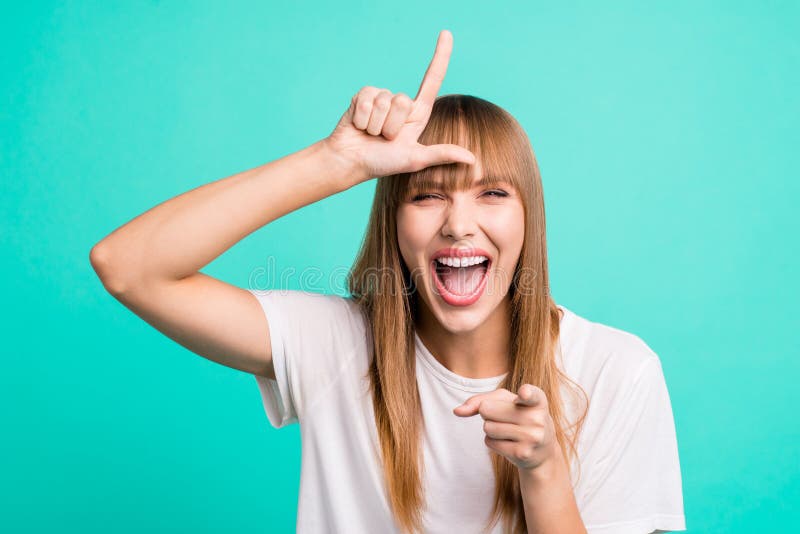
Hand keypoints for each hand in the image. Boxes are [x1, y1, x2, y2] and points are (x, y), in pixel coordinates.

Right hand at [324, 29, 475, 184]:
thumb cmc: (382, 162)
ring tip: (371, 134)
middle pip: (402, 101)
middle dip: (391, 126)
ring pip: (383, 102)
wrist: (351, 162)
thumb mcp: (415, 159)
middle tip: (384, 139)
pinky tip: (359, 126)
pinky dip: (362, 119)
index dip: (441, 56)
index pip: (432, 79)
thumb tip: (471, 158)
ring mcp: (381, 97)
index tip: (446, 33)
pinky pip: (366, 101)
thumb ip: (441, 154)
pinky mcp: (363, 96)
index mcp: (417, 113)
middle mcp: (400, 102)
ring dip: (376, 125)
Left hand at [453, 384, 557, 472]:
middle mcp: (538, 418)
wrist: (541, 451)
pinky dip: (493, 441)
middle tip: (507, 417)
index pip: (531, 394)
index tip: (523, 393)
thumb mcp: (506, 402)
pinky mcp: (522, 454)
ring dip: (490, 428)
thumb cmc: (519, 417)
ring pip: (487, 427)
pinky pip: (489, 442)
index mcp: (538, 400)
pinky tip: (509, 442)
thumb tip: (457, 411)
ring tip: (509, 430)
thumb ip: (481, 399)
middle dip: (488, 413)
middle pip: (487, 409)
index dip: (525, 393)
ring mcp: (532, 438)